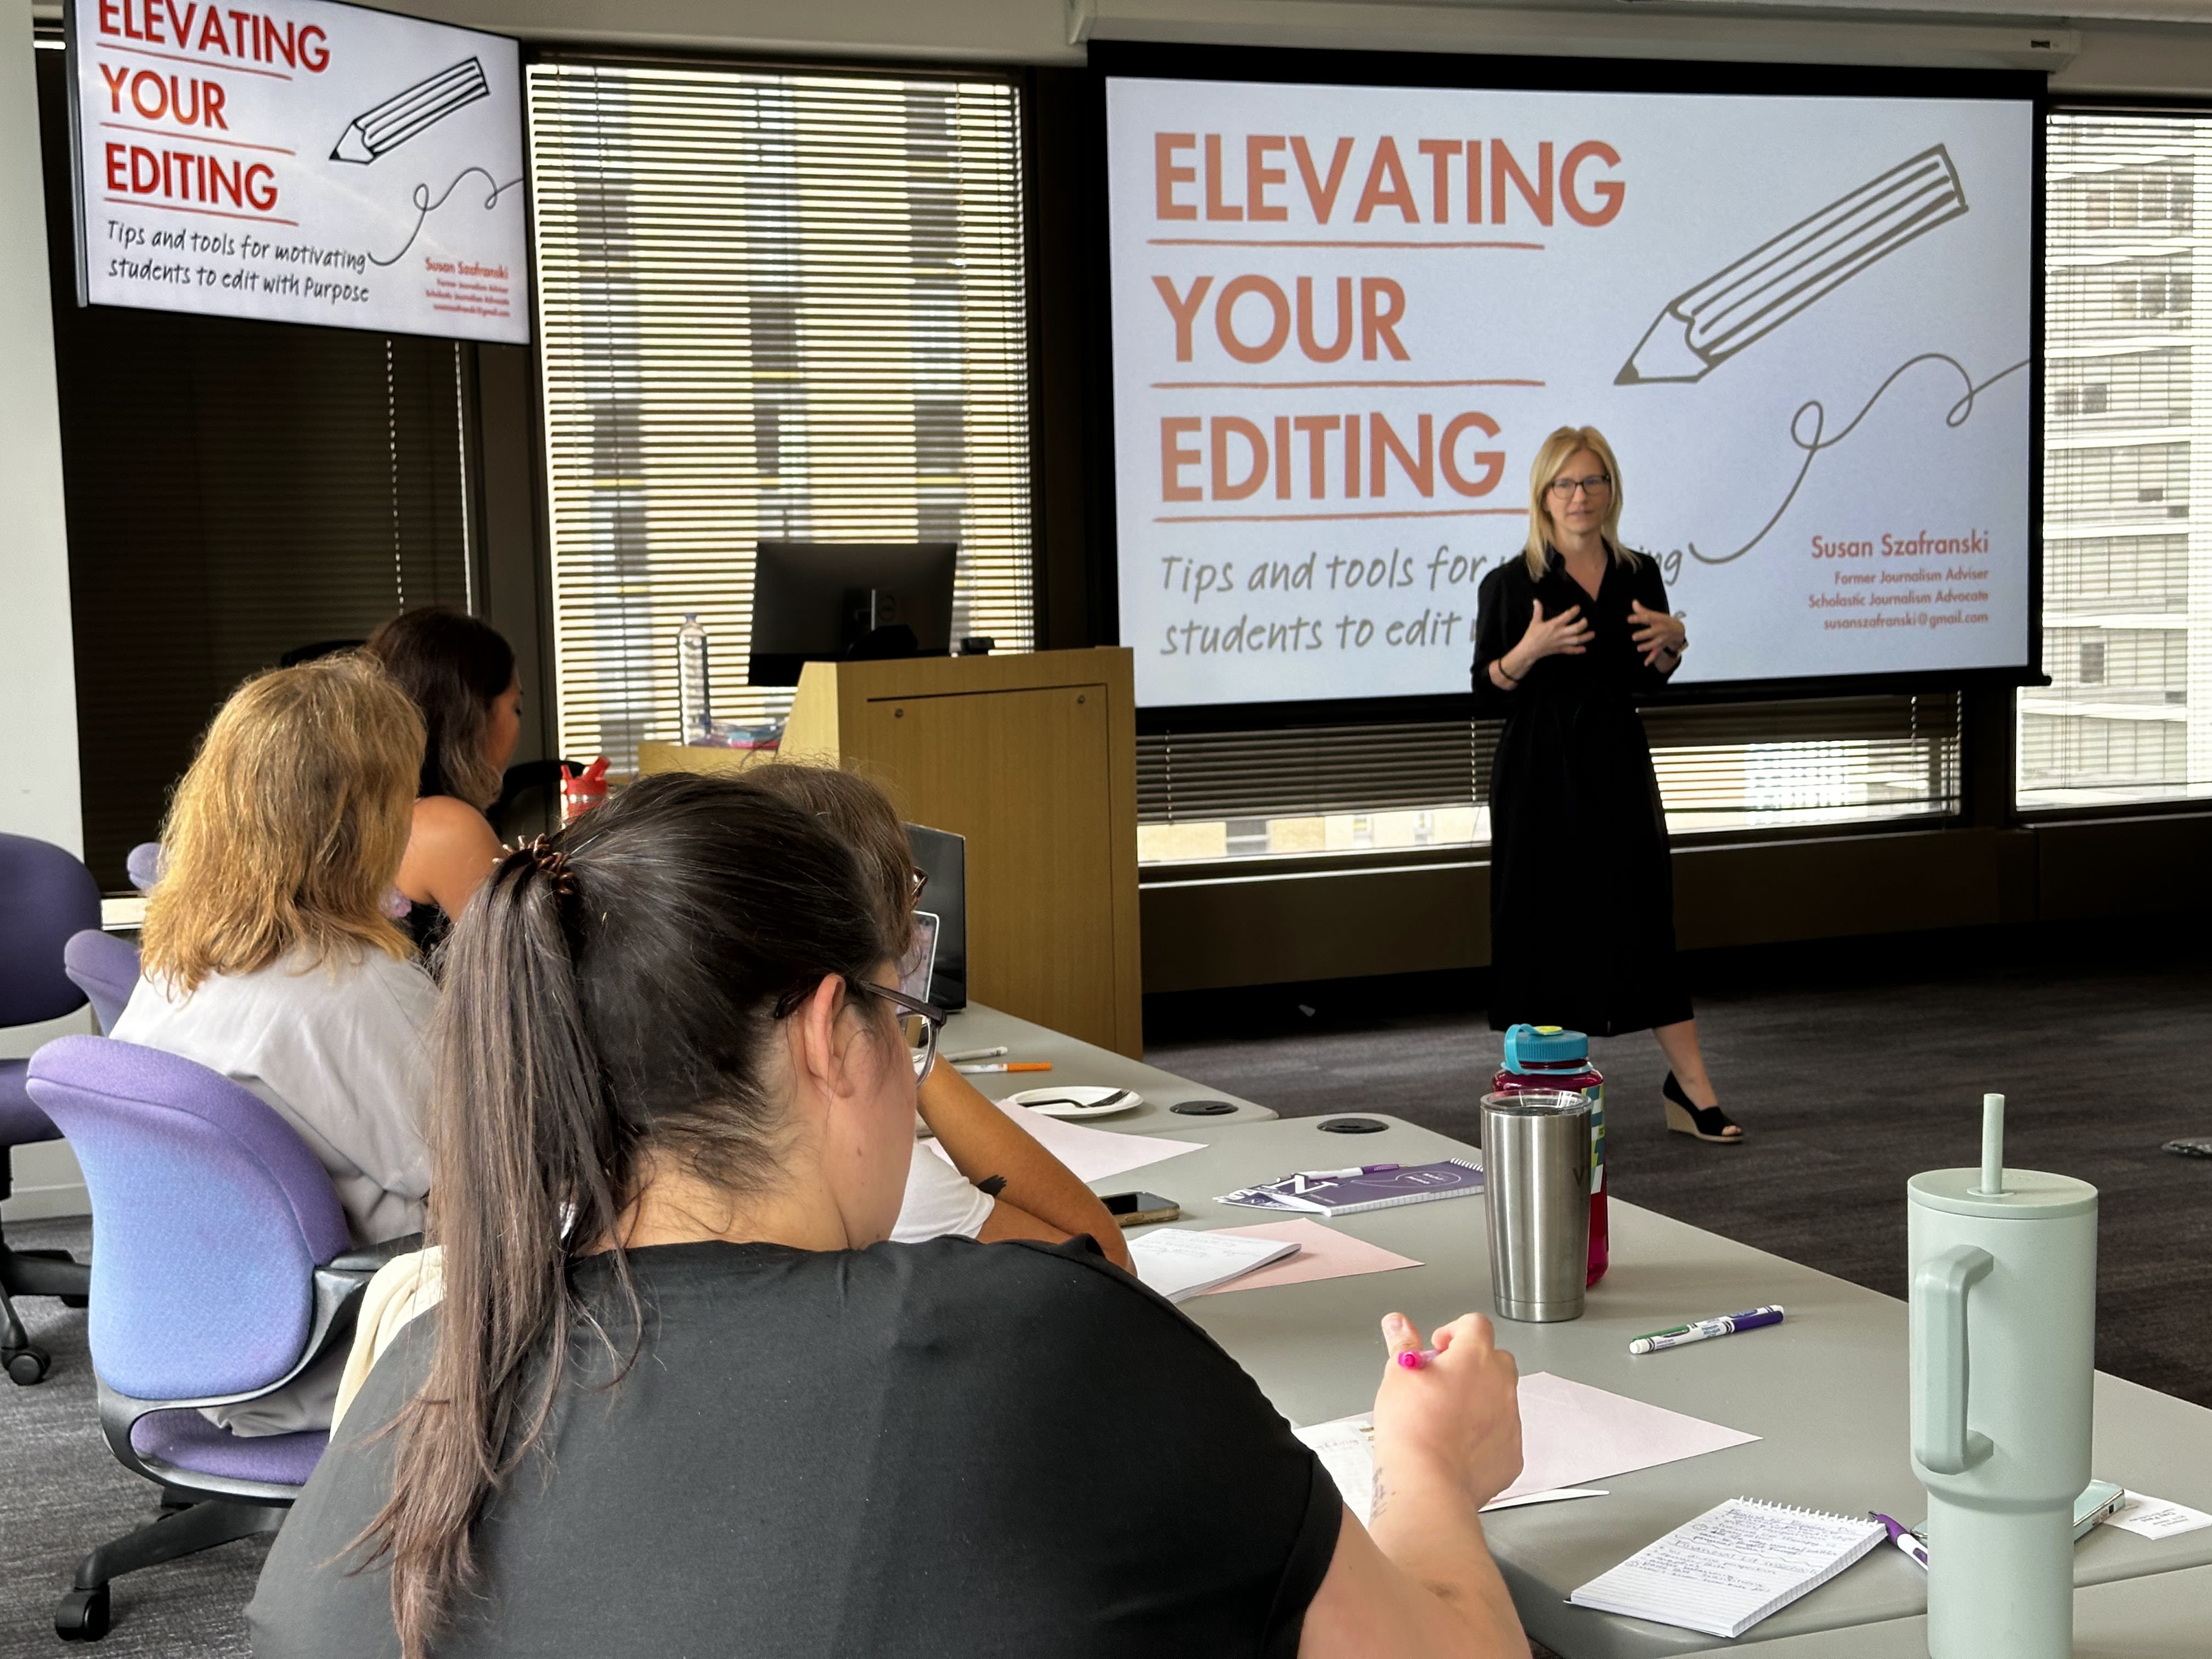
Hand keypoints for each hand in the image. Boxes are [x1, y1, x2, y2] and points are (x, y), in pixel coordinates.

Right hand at [1371, 1312, 1522, 1514]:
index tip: (1438, 1347)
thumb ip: (1402, 1343)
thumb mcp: (1399, 1375)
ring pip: (1500, 1398)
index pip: (1475, 1325)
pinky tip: (1457, 1446)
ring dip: (1479, 1400)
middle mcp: (1500, 1385)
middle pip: (1495, 1359)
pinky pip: (1502, 1435)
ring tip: (1445, 1418)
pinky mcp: (1512, 1455)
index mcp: (1475, 1357)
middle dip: (1472, 1364)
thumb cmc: (1412, 1428)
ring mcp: (1511, 1421)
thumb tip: (1399, 1323)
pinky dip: (1485, 1436)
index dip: (1454, 1331)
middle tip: (1442, 1381)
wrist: (1427, 1482)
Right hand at [1501, 599, 1590, 681]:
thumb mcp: (1534, 622)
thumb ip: (1538, 611)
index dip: (1575, 611)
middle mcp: (1560, 633)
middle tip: (1585, 620)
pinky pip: (1571, 650)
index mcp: (1554, 625)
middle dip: (1583, 624)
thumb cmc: (1531, 635)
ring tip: (1593, 634)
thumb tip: (1536, 600)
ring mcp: (1562, 642)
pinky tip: (1584, 649)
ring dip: (1586, 637)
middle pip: (1576, 628)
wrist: (1529, 650)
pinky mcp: (1560, 649)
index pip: (1568, 616)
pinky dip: (1578, 650)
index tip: (1578, 608)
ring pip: (1577, 640)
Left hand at [1629, 600, 1685, 666]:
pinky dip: (1652, 658)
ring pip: (1656, 643)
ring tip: (1639, 648)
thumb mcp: (1655, 615)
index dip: (1639, 618)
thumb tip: (1633, 602)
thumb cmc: (1663, 621)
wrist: (1679, 629)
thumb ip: (1643, 611)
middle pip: (1654, 632)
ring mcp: (1663, 638)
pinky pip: (1657, 653)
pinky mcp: (1662, 646)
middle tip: (1634, 637)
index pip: (1648, 617)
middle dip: (1645, 634)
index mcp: (1658, 619)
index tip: (1629, 619)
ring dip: (1648, 646)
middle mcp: (1661, 629)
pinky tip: (1645, 663)